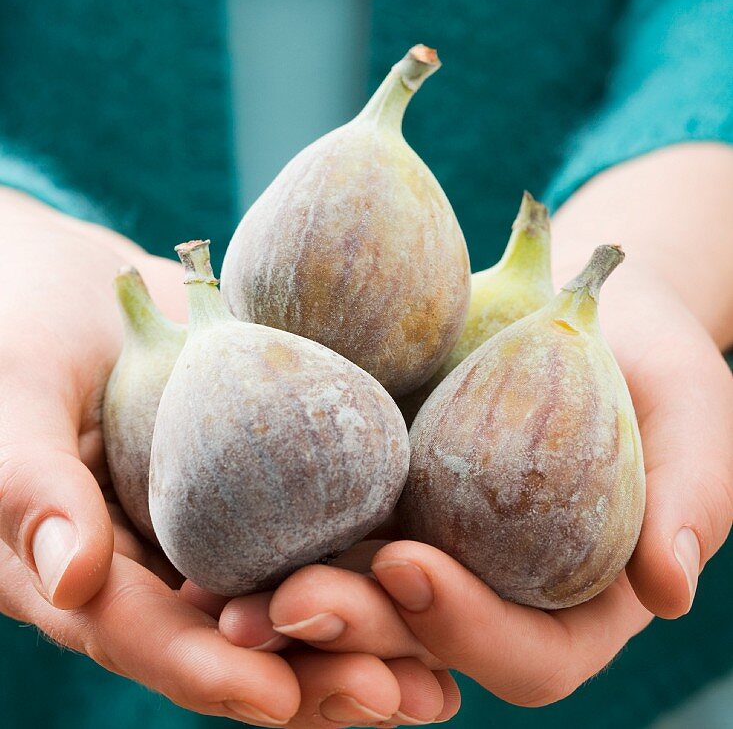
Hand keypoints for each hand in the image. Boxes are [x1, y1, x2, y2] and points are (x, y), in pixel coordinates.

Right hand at [0, 191, 453, 724]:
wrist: (80, 287)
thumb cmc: (21, 328)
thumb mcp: (13, 398)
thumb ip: (29, 486)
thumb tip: (71, 578)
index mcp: (73, 569)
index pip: (139, 634)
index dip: (205, 669)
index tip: (279, 696)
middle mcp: (146, 570)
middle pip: (225, 643)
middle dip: (306, 676)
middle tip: (391, 695)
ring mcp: (204, 534)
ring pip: (280, 607)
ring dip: (354, 645)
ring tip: (439, 680)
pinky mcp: (255, 491)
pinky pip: (310, 536)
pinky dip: (367, 569)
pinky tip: (435, 588)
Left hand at [219, 253, 732, 708]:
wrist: (580, 291)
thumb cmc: (646, 348)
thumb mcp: (691, 402)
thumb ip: (693, 493)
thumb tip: (671, 589)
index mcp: (571, 597)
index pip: (528, 652)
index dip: (469, 630)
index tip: (413, 567)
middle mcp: (488, 586)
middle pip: (421, 641)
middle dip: (355, 631)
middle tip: (286, 600)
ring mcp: (425, 539)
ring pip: (356, 600)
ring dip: (290, 606)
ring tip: (222, 593)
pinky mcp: (376, 487)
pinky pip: (320, 521)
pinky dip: (266, 533)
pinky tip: (211, 525)